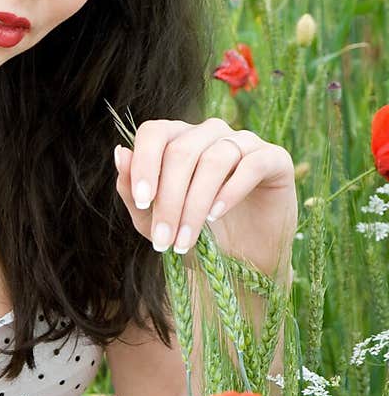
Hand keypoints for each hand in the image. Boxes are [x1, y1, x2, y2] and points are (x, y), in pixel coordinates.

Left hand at [113, 117, 297, 278]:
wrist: (242, 263)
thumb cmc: (194, 236)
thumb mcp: (153, 220)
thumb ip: (134, 189)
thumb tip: (120, 152)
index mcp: (178, 139)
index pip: (154, 132)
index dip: (144, 164)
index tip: (143, 202)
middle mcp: (210, 133)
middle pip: (182, 150)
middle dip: (169, 199)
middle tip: (163, 239)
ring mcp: (244, 142)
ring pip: (214, 159)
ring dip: (195, 205)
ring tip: (186, 240)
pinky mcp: (274, 159)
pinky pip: (251, 164)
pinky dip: (230, 191)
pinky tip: (216, 216)